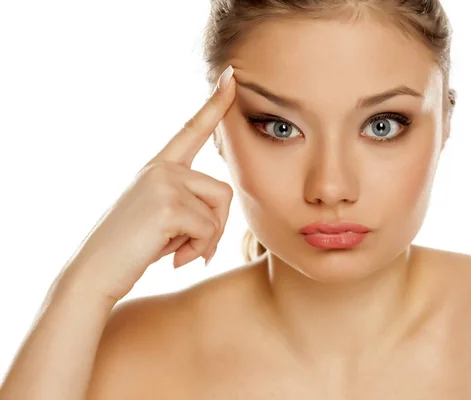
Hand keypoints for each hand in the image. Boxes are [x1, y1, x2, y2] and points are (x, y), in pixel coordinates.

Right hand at [61, 66, 235, 302]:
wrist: (95, 273)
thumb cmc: (131, 249)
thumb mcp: (162, 217)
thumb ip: (189, 202)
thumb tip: (222, 211)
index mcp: (159, 167)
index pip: (191, 130)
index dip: (215, 105)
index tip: (231, 77)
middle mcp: (162, 168)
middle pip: (223, 190)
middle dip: (216, 226)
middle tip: (193, 248)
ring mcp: (163, 182)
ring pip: (219, 210)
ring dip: (206, 240)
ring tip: (180, 253)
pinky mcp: (167, 204)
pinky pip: (209, 228)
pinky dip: (199, 250)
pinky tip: (174, 260)